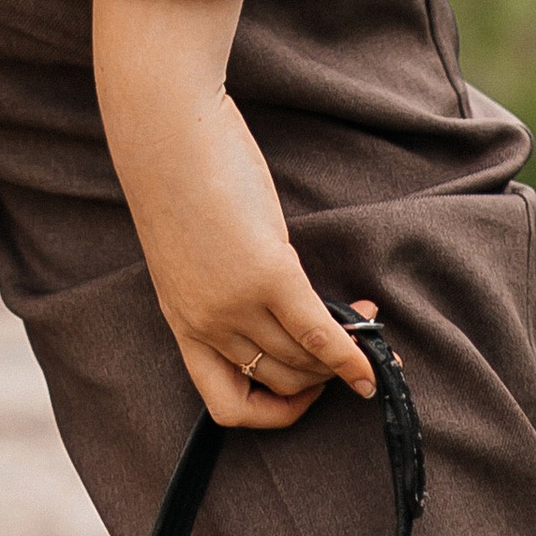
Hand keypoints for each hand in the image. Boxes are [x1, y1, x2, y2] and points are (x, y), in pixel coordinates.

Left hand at [90, 0, 377, 431]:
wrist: (163, 126)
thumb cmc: (177, 173)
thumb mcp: (193, 251)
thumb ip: (224, 285)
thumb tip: (280, 307)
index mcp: (181, 320)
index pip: (226, 404)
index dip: (273, 409)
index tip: (302, 388)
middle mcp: (206, 323)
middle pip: (279, 380)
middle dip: (321, 375)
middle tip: (347, 342)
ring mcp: (235, 303)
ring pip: (302, 362)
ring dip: (340, 358)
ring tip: (361, 323)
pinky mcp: (266, 274)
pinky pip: (319, 332)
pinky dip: (351, 352)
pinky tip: (372, 355)